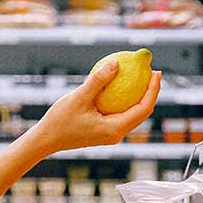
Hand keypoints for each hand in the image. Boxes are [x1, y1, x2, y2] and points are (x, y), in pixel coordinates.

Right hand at [32, 61, 161, 154]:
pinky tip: (121, 85)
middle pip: (142, 112)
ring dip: (140, 96)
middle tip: (152, 71)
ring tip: (142, 76)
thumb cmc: (60, 120)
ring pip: (133, 114)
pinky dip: (125, 99)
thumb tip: (117, 63)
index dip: (153, 90)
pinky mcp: (105, 131)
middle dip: (150, 92)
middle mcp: (117, 134)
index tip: (156, 71)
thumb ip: (98, 80)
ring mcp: (111, 134)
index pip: (143, 108)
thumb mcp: (79, 97)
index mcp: (115, 129)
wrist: (46, 139)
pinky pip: (121, 113)